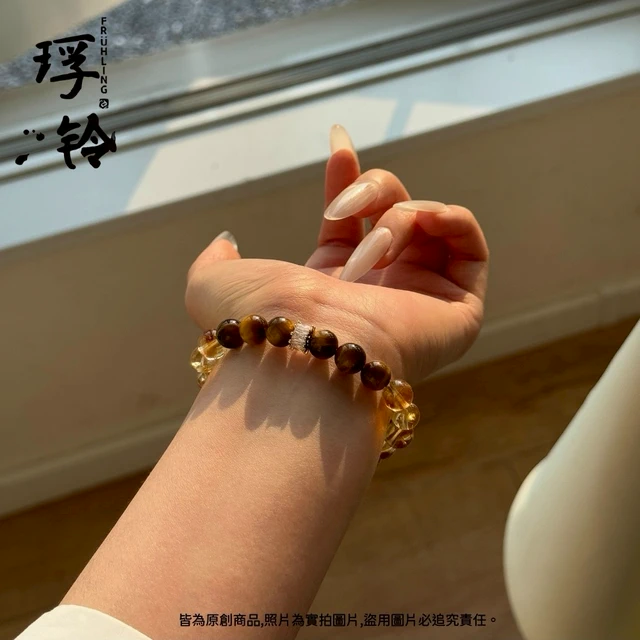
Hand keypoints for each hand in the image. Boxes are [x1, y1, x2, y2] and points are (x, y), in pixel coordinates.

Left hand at [185, 125, 488, 383]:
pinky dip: (453, 219)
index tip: (337, 139)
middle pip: (395, 209)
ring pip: (429, 224)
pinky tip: (427, 219)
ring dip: (399, 218)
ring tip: (371, 252)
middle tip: (339, 210)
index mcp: (333, 284)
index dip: (347, 178)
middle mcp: (379, 292)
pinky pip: (472, 248)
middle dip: (372, 189)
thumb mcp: (213, 283)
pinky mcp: (457, 312)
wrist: (304, 346)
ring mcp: (419, 301)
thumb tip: (225, 240)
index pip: (352, 220)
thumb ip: (216, 259)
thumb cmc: (259, 319)